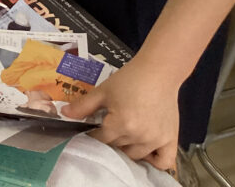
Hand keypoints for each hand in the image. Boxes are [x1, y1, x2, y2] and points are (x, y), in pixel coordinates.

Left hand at [61, 60, 179, 169]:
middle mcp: (139, 136)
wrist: (158, 72)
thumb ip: (83, 105)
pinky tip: (146, 152)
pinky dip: (154, 161)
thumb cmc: (128, 79)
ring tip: (123, 135)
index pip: (100, 140)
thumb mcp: (103, 91)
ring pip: (135, 156)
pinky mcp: (171, 140)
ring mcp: (157, 140)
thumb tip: (63, 114)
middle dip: (109, 139)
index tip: (91, 129)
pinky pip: (164, 162)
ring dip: (127, 148)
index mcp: (121, 124)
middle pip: (117, 148)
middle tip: (108, 128)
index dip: (93, 134)